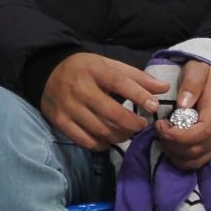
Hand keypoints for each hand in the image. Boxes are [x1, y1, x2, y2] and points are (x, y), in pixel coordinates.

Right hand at [39, 52, 172, 150]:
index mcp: (95, 70)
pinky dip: (101, 144)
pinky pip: (85, 141)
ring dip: (119, 136)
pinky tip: (108, 139)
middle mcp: (80, 88)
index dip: (139, 96)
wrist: (47, 71)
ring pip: (100, 130)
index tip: (153, 106)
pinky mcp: (60, 121)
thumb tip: (164, 88)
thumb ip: (137, 77)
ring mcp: (68, 107)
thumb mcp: (109, 65)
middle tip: (141, 126)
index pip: (120, 83)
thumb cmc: (85, 69)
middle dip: (132, 124)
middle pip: (112, 113)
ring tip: (126, 132)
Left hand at [153, 59, 210, 169]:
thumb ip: (192, 83)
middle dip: (171, 144)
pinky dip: (181, 158)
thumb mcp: (198, 69)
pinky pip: (198, 161)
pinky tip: (170, 145)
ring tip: (163, 136)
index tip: (160, 125)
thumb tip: (183, 103)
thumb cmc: (205, 72)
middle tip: (158, 129)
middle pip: (196, 149)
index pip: (202, 132)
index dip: (179, 135)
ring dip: (174, 153)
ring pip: (196, 159)